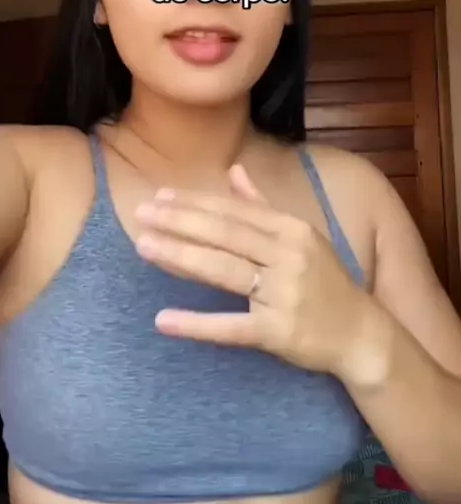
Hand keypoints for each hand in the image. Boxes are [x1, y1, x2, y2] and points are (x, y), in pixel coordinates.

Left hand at [135, 164, 369, 379]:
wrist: (360, 333)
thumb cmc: (325, 281)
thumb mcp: (301, 236)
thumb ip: (263, 204)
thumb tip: (234, 170)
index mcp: (292, 229)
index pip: (234, 211)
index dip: (195, 202)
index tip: (160, 196)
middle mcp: (288, 256)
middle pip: (225, 235)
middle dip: (180, 222)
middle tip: (142, 214)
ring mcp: (283, 294)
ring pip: (223, 271)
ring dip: (180, 257)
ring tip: (144, 247)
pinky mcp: (277, 332)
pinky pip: (230, 327)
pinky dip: (196, 324)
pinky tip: (164, 320)